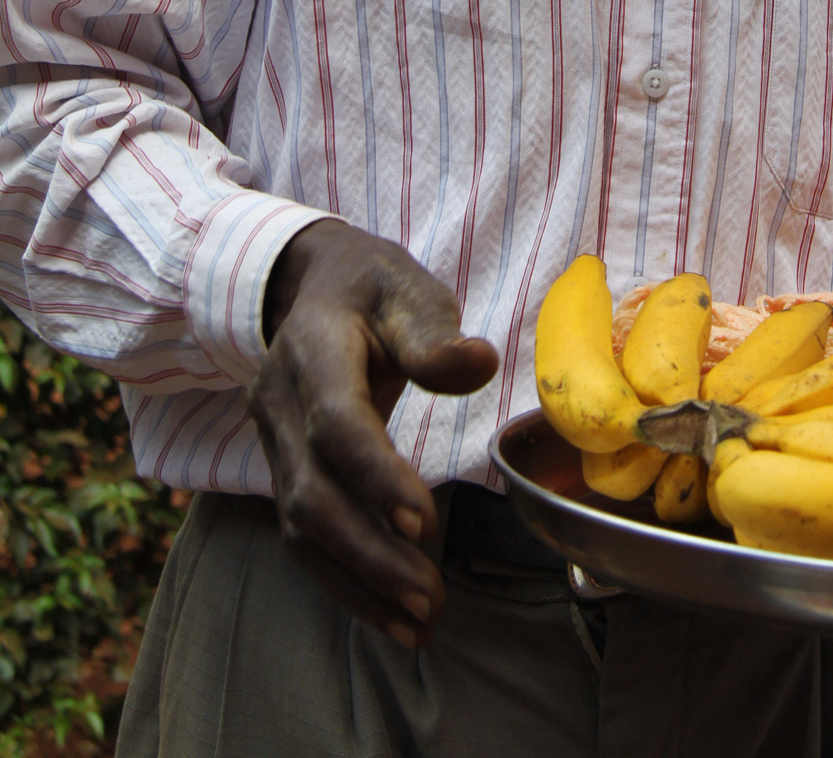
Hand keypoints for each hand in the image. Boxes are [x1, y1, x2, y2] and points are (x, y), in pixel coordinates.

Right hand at [248, 219, 497, 647]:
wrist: (311, 289)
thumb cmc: (372, 289)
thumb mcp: (406, 289)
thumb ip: (434, 333)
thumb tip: (479, 364)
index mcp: (312, 348)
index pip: (335, 423)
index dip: (374, 477)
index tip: (422, 522)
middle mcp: (279, 402)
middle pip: (312, 493)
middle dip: (369, 554)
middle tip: (429, 598)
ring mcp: (273, 442)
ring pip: (301, 528)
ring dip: (357, 581)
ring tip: (418, 623)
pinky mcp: (284, 472)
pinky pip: (303, 536)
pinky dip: (344, 579)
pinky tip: (390, 613)